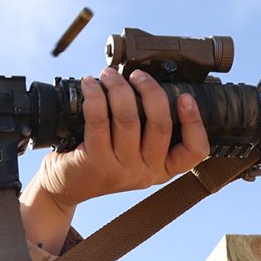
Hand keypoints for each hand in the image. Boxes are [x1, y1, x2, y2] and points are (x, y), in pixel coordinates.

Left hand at [21, 68, 209, 250]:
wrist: (65, 185)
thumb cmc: (101, 160)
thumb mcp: (134, 152)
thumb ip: (147, 128)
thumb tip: (149, 83)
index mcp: (162, 167)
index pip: (195, 151)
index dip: (194, 122)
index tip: (185, 97)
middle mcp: (145, 171)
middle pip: (160, 124)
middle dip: (150, 90)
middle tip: (137, 75)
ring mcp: (121, 169)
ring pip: (128, 118)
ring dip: (118, 88)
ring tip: (109, 75)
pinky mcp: (95, 162)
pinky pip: (99, 120)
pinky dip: (95, 96)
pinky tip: (90, 85)